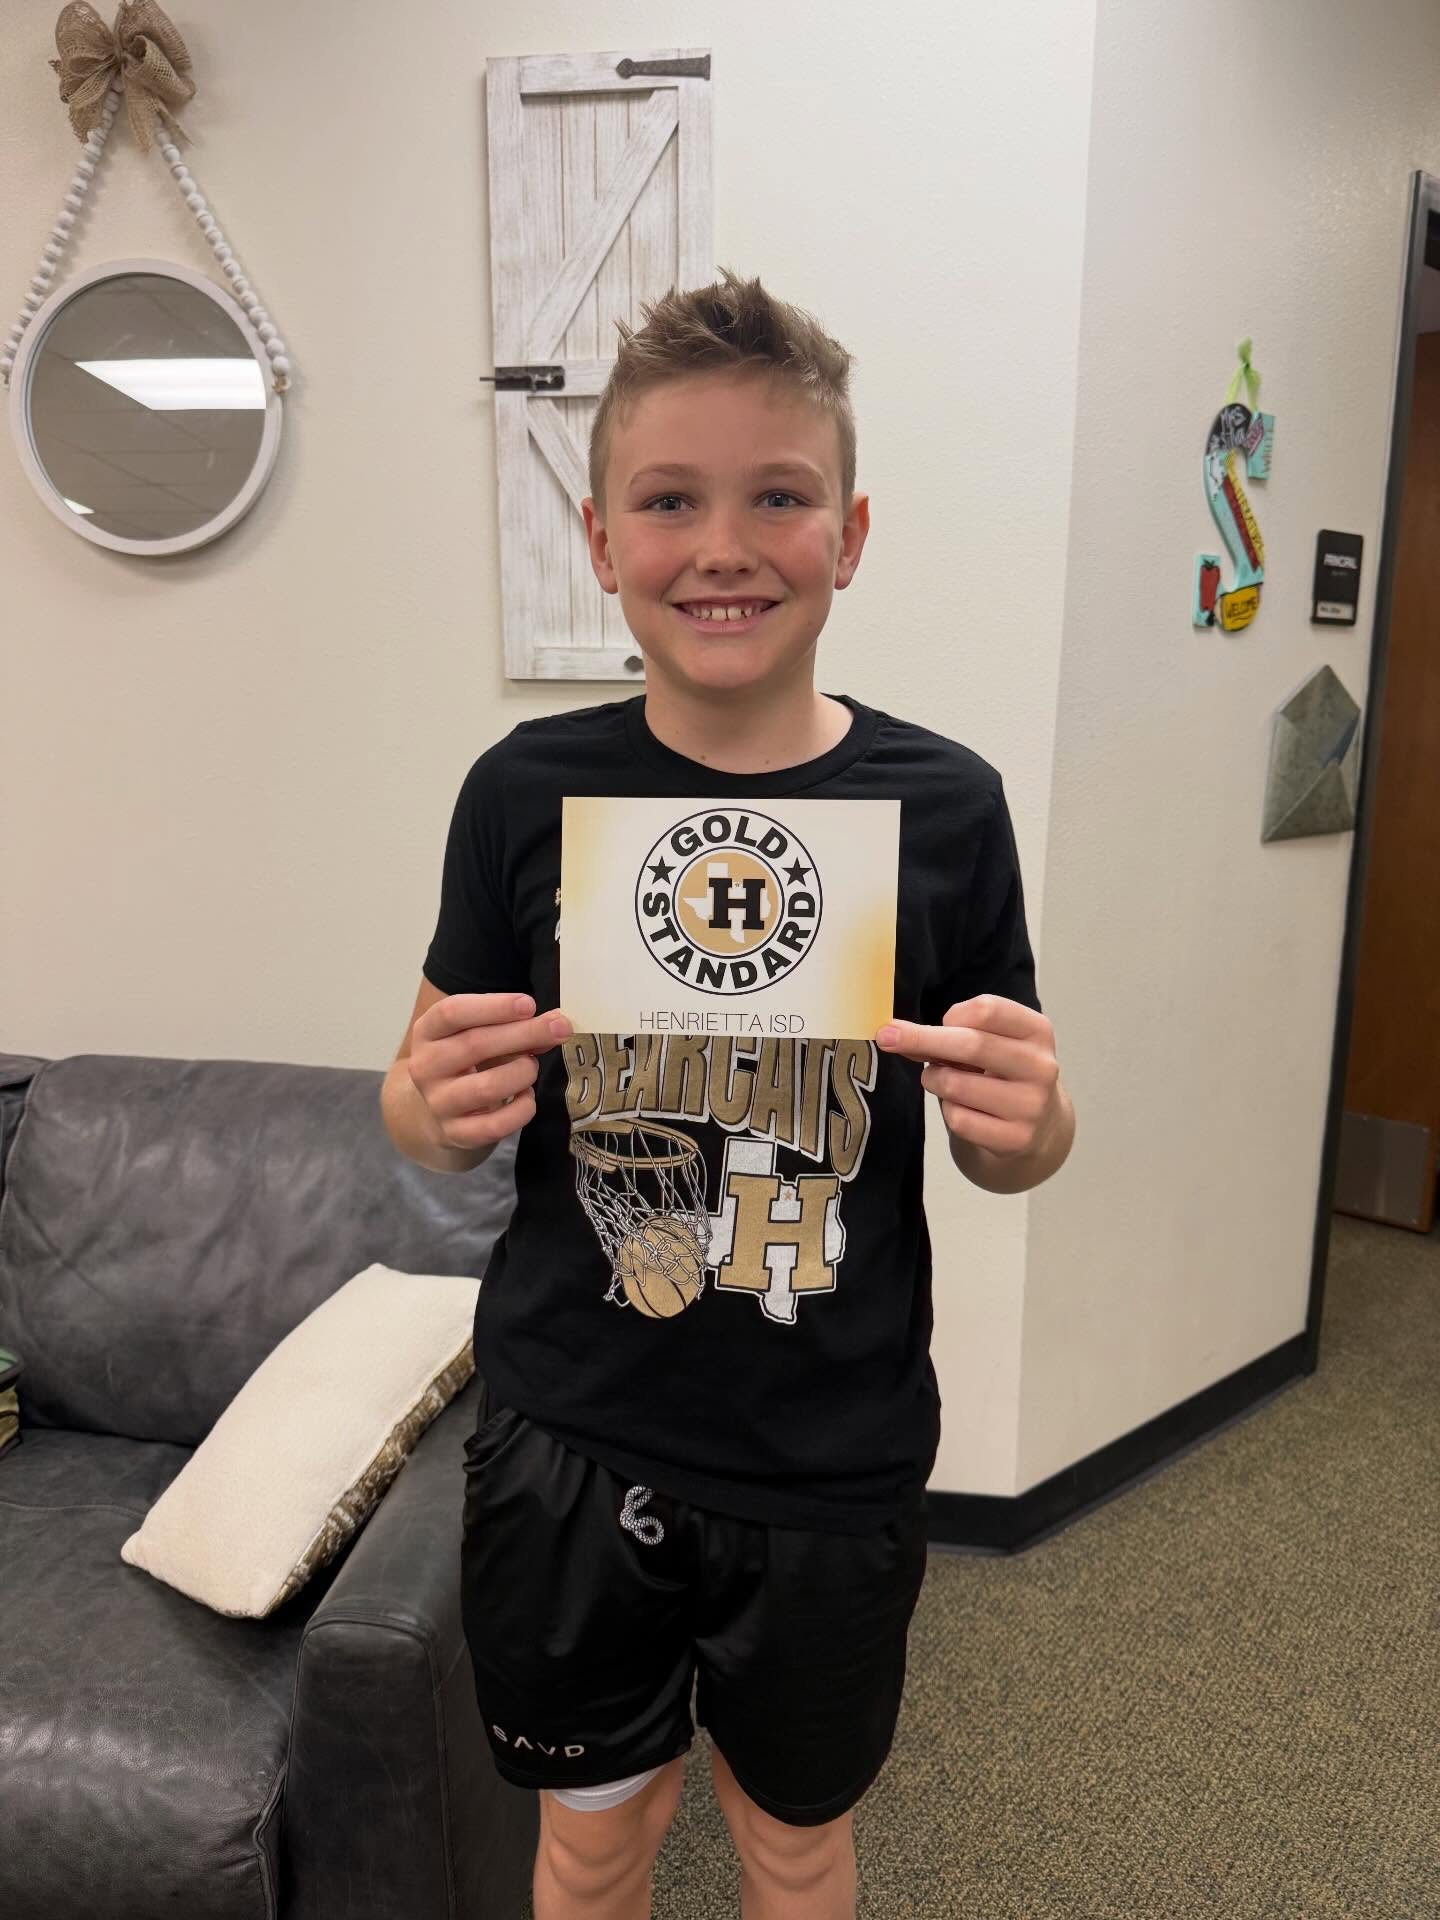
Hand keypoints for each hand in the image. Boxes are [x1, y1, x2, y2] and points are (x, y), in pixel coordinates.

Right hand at [408, 992, 571, 1150]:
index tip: (529, 1004)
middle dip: (524, 1034)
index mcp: (427, 1032)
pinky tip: (527, 1097)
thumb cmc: (467, 1059)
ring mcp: (438, 1103)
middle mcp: (426, 1067)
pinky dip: (522, 1109)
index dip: (493, 1007)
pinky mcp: (456, 1134)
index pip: (452, 1012)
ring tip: (532, 1067)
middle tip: (560, 1028)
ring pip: (487, 1087)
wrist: (442, 1108)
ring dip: (522, 1072)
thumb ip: (516, 1025)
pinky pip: (496, 1125)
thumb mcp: (480, 1033)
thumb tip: (556, 1022)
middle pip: (475, 1045)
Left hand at [876, 995, 1060, 1158]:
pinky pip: (958, 1119)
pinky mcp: (1016, 1138)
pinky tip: (963, 1109)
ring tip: (944, 1082)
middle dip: (921, 1039)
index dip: (954, 1014)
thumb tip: (895, 1034)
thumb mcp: (988, 1044)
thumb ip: (948, 1034)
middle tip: (888, 1037)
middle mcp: (1041, 1066)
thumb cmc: (1002, 1074)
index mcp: (1037, 1032)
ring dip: (934, 1080)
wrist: (1040, 1127)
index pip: (988, 1009)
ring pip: (956, 1084)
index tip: (940, 1021)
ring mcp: (1031, 1105)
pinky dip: (948, 1111)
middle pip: (971, 1044)